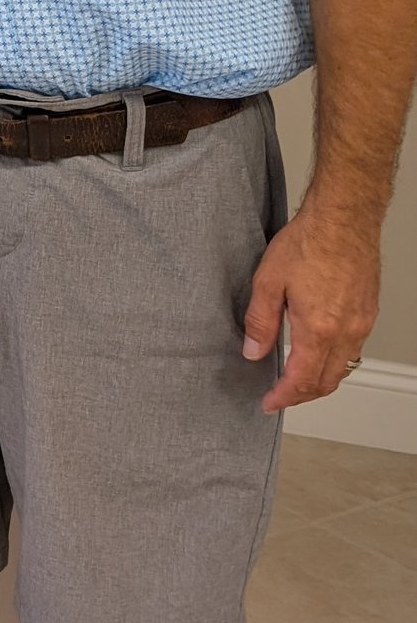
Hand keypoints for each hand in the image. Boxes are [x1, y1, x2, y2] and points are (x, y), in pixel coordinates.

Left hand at [243, 202, 381, 411]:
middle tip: (280, 396)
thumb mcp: (268, 281)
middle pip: (327, 381)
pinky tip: (318, 353)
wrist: (343, 219)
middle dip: (302, 395)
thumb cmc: (308, 243)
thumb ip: (260, 322)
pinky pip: (353, 349)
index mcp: (319, 328)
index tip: (268, 402)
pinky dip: (334, 362)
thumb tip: (254, 351)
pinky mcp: (368, 312)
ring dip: (320, 381)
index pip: (302, 379)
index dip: (284, 397)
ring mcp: (362, 323)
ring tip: (296, 380)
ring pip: (343, 368)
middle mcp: (346, 331)